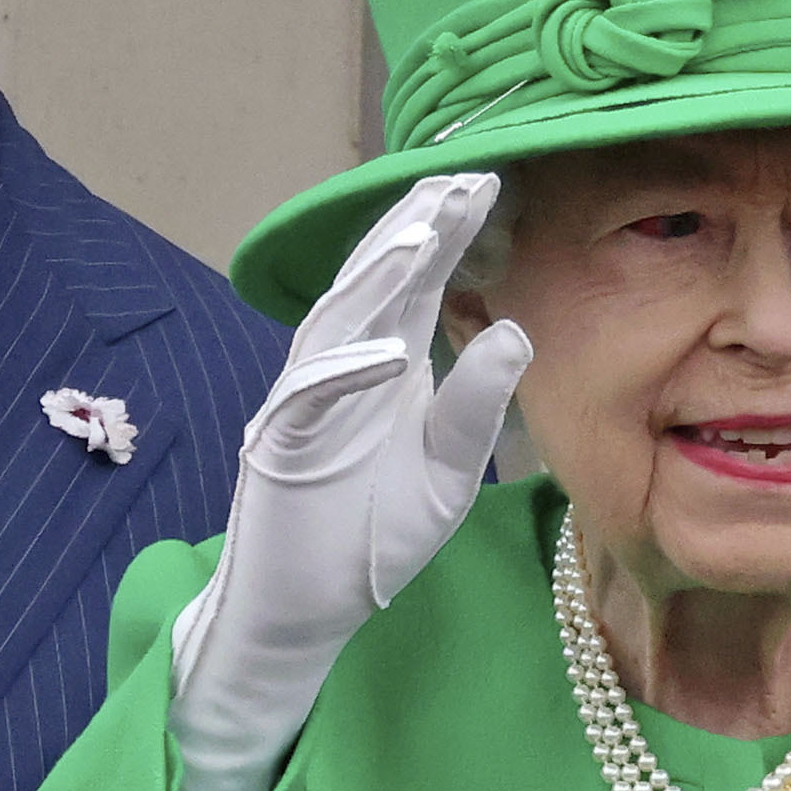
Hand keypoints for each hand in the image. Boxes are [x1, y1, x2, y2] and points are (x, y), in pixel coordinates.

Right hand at [165, 171, 529, 790]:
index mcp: (387, 368)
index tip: (489, 183)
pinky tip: (386, 352)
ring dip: (376, 280)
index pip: (420, 287)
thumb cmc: (372, 537)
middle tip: (461, 179)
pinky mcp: (276, 448)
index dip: (447, 235)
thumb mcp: (447, 475)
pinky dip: (342, 374)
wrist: (307, 611)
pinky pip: (307, 401)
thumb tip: (513, 330)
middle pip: (376, 285)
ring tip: (422, 234)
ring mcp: (304, 405)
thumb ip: (475, 407)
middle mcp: (343, 371)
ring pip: (337, 325)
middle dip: (414, 230)